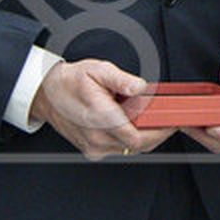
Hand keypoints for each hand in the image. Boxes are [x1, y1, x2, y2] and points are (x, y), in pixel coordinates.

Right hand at [30, 58, 173, 160]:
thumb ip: (122, 79)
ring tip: (146, 116)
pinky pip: (120, 148)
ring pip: (131, 149)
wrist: (47, 94)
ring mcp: (94, 147)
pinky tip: (130, 123)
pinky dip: (131, 138)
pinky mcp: (92, 150)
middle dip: (157, 133)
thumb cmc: (71, 81)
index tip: (173, 123)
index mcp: (100, 118)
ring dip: (144, 135)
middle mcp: (97, 138)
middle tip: (167, 119)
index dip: (160, 132)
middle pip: (140, 146)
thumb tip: (140, 88)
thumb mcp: (98, 70)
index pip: (139, 138)